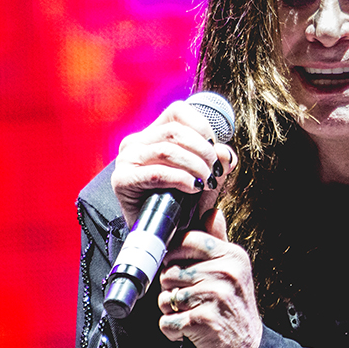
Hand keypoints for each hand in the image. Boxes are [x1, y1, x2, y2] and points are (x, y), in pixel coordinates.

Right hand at [111, 100, 237, 227]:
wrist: (165, 236)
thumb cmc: (184, 203)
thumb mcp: (206, 176)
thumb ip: (217, 160)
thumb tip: (226, 153)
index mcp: (152, 133)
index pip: (178, 111)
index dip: (203, 127)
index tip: (215, 151)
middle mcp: (135, 142)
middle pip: (175, 131)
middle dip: (203, 151)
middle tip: (214, 172)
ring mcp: (126, 160)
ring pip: (168, 150)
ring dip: (195, 166)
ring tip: (206, 182)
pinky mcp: (122, 181)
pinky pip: (157, 173)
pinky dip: (180, 179)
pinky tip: (193, 188)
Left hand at [157, 208, 261, 347]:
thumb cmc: (235, 313)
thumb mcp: (234, 272)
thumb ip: (219, 243)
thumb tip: (212, 213)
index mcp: (232, 257)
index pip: (186, 240)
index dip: (175, 257)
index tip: (182, 273)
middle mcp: (225, 273)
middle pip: (169, 271)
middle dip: (172, 290)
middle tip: (190, 303)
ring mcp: (214, 296)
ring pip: (165, 296)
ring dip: (171, 311)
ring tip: (190, 317)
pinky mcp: (202, 320)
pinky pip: (166, 320)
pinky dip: (172, 331)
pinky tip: (189, 332)